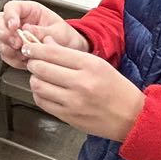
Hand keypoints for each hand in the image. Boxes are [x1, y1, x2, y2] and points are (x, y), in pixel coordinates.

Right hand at [0, 0, 87, 68]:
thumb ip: (43, 31)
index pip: (11, 8)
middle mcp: (18, 22)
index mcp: (29, 11)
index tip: (14, 27)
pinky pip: (5, 55)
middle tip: (15, 43)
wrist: (70, 51)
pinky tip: (24, 60)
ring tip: (22, 53)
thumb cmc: (66, 36)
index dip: (9, 16)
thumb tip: (28, 31)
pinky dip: (13, 59)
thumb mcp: (59, 31)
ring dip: (6, 48)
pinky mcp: (14, 51)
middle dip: (3, 34)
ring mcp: (14, 37)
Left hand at [24, 42, 144, 141]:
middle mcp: (80, 83)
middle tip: (33, 61)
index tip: (29, 46)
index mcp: (90, 66)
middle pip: (41, 68)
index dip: (35, 48)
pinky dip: (39, 94)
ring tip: (40, 76)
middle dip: (33, 62)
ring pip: (37, 85)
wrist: (131, 117)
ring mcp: (73, 102)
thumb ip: (69, 53)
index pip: (52, 52)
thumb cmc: (116, 89)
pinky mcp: (68, 117)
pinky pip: (42, 102)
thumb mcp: (98, 64)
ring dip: (35, 78)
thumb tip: (45, 42)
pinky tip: (45, 90)